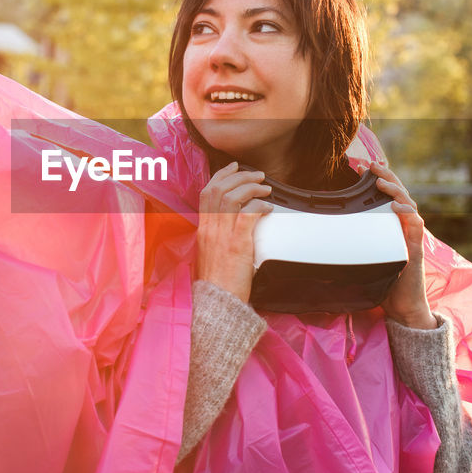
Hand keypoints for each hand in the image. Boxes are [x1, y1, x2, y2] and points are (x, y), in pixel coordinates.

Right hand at [195, 162, 273, 302]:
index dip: (220, 176)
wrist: (217, 304)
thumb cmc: (217, 284)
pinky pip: (248, 215)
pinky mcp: (237, 245)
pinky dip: (259, 206)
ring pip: (233, 197)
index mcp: (202, 230)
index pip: (207, 193)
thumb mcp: (209, 255)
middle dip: (239, 176)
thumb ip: (216, 237)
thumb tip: (231, 225)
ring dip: (251, 187)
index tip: (233, 168)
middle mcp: (210, 229)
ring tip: (265, 187)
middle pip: (219, 189)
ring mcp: (222, 236)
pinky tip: (268, 206)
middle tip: (256, 175)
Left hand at [366, 161, 436, 328]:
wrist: (402, 307)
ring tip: (380, 181)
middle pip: (398, 193)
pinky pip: (416, 226)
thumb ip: (351, 244)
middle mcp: (403, 227)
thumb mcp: (364, 257)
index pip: (385, 196)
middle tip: (369, 164)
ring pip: (408, 204)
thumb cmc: (383, 282)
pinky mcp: (416, 248)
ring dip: (395, 190)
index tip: (358, 167)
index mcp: (391, 226)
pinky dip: (407, 213)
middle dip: (384, 176)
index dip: (376, 179)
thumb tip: (320, 238)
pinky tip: (396, 207)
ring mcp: (411, 236)